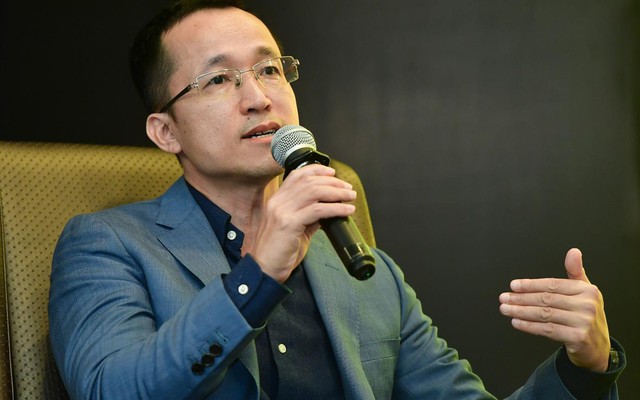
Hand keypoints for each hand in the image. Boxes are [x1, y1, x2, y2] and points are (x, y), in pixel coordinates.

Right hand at [249, 164, 356, 282]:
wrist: (265, 270)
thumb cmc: (278, 252)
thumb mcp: (294, 229)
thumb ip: (308, 216)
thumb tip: (327, 208)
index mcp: (276, 201)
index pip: (296, 175)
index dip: (316, 170)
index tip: (332, 173)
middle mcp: (277, 202)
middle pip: (308, 181)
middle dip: (332, 182)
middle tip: (348, 189)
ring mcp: (282, 212)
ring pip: (314, 192)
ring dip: (336, 192)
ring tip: (350, 197)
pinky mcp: (289, 223)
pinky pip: (317, 210)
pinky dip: (335, 208)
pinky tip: (346, 210)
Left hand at [499, 248, 610, 371]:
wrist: (597, 347)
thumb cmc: (585, 316)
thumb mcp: (585, 292)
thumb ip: (575, 272)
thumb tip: (573, 251)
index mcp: (587, 290)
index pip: (553, 285)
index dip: (531, 285)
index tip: (513, 286)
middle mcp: (587, 305)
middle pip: (546, 299)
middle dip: (521, 298)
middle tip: (504, 298)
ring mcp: (584, 322)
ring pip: (544, 314)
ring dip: (521, 311)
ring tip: (506, 309)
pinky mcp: (578, 338)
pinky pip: (547, 330)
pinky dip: (529, 326)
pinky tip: (516, 322)